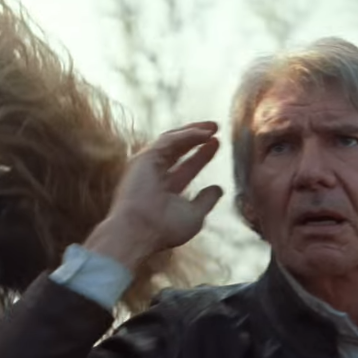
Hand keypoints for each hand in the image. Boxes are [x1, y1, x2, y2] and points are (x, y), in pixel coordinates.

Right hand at [84, 121, 224, 270]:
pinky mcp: (144, 158)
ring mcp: (148, 166)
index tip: (217, 144)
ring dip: (193, 131)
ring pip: (171, 141)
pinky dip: (187, 135)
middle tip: (215, 129)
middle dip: (196, 138)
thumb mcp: (194, 215)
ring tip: (213, 126)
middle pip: (178, 150)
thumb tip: (218, 189)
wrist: (139, 231)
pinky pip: (168, 140)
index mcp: (165, 190)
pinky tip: (204, 133)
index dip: (201, 155)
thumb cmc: (164, 229)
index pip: (186, 167)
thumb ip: (206, 200)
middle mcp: (155, 175)